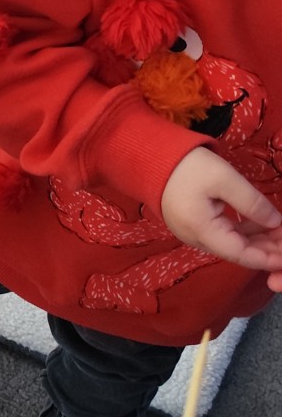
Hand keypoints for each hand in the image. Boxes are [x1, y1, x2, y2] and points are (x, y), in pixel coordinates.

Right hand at [159, 148, 281, 289]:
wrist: (149, 158)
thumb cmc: (187, 167)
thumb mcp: (224, 179)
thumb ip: (252, 203)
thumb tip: (276, 222)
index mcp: (202, 230)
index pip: (241, 254)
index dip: (267, 258)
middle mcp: (196, 238)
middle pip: (237, 251)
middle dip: (266, 249)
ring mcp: (193, 232)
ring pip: (231, 243)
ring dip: (257, 240)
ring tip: (280, 232)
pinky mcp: (193, 223)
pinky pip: (223, 234)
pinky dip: (244, 232)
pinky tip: (261, 225)